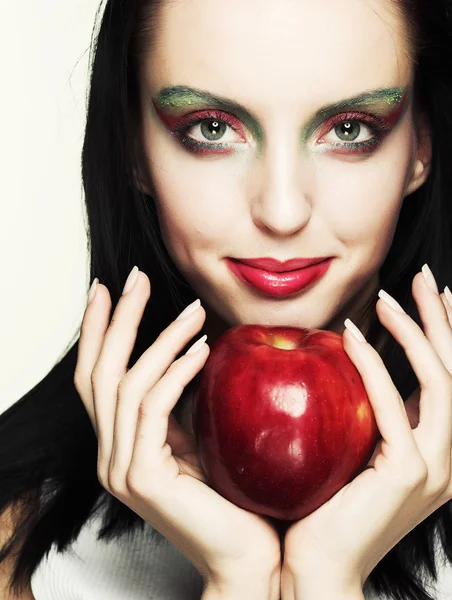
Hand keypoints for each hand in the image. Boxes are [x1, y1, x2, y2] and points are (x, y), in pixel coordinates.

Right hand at [74, 268, 280, 591]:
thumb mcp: (197, 439)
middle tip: (137, 278)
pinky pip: (154, 408)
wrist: (249, 557)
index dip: (101, 330)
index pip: (98, 376)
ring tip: (193, 311)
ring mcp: (121, 469)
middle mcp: (111, 455)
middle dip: (117, 320)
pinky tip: (202, 348)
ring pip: (126, 384)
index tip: (112, 289)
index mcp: (121, 445)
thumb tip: (191, 350)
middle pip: (100, 372)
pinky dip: (176, 370)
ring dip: (158, 339)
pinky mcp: (143, 479)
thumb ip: (180, 406)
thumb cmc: (233, 496)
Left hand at [282, 269, 451, 594]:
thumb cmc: (327, 507)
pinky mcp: (407, 473)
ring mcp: (434, 467)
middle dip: (443, 319)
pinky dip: (375, 364)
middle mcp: (447, 457)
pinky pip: (392, 404)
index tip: (432, 295)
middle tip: (424, 277)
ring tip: (389, 296)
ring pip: (440, 381)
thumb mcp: (359, 452)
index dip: (445, 333)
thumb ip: (371, 414)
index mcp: (436, 450)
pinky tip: (353, 336)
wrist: (319, 567)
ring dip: (416, 331)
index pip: (448, 378)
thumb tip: (353, 360)